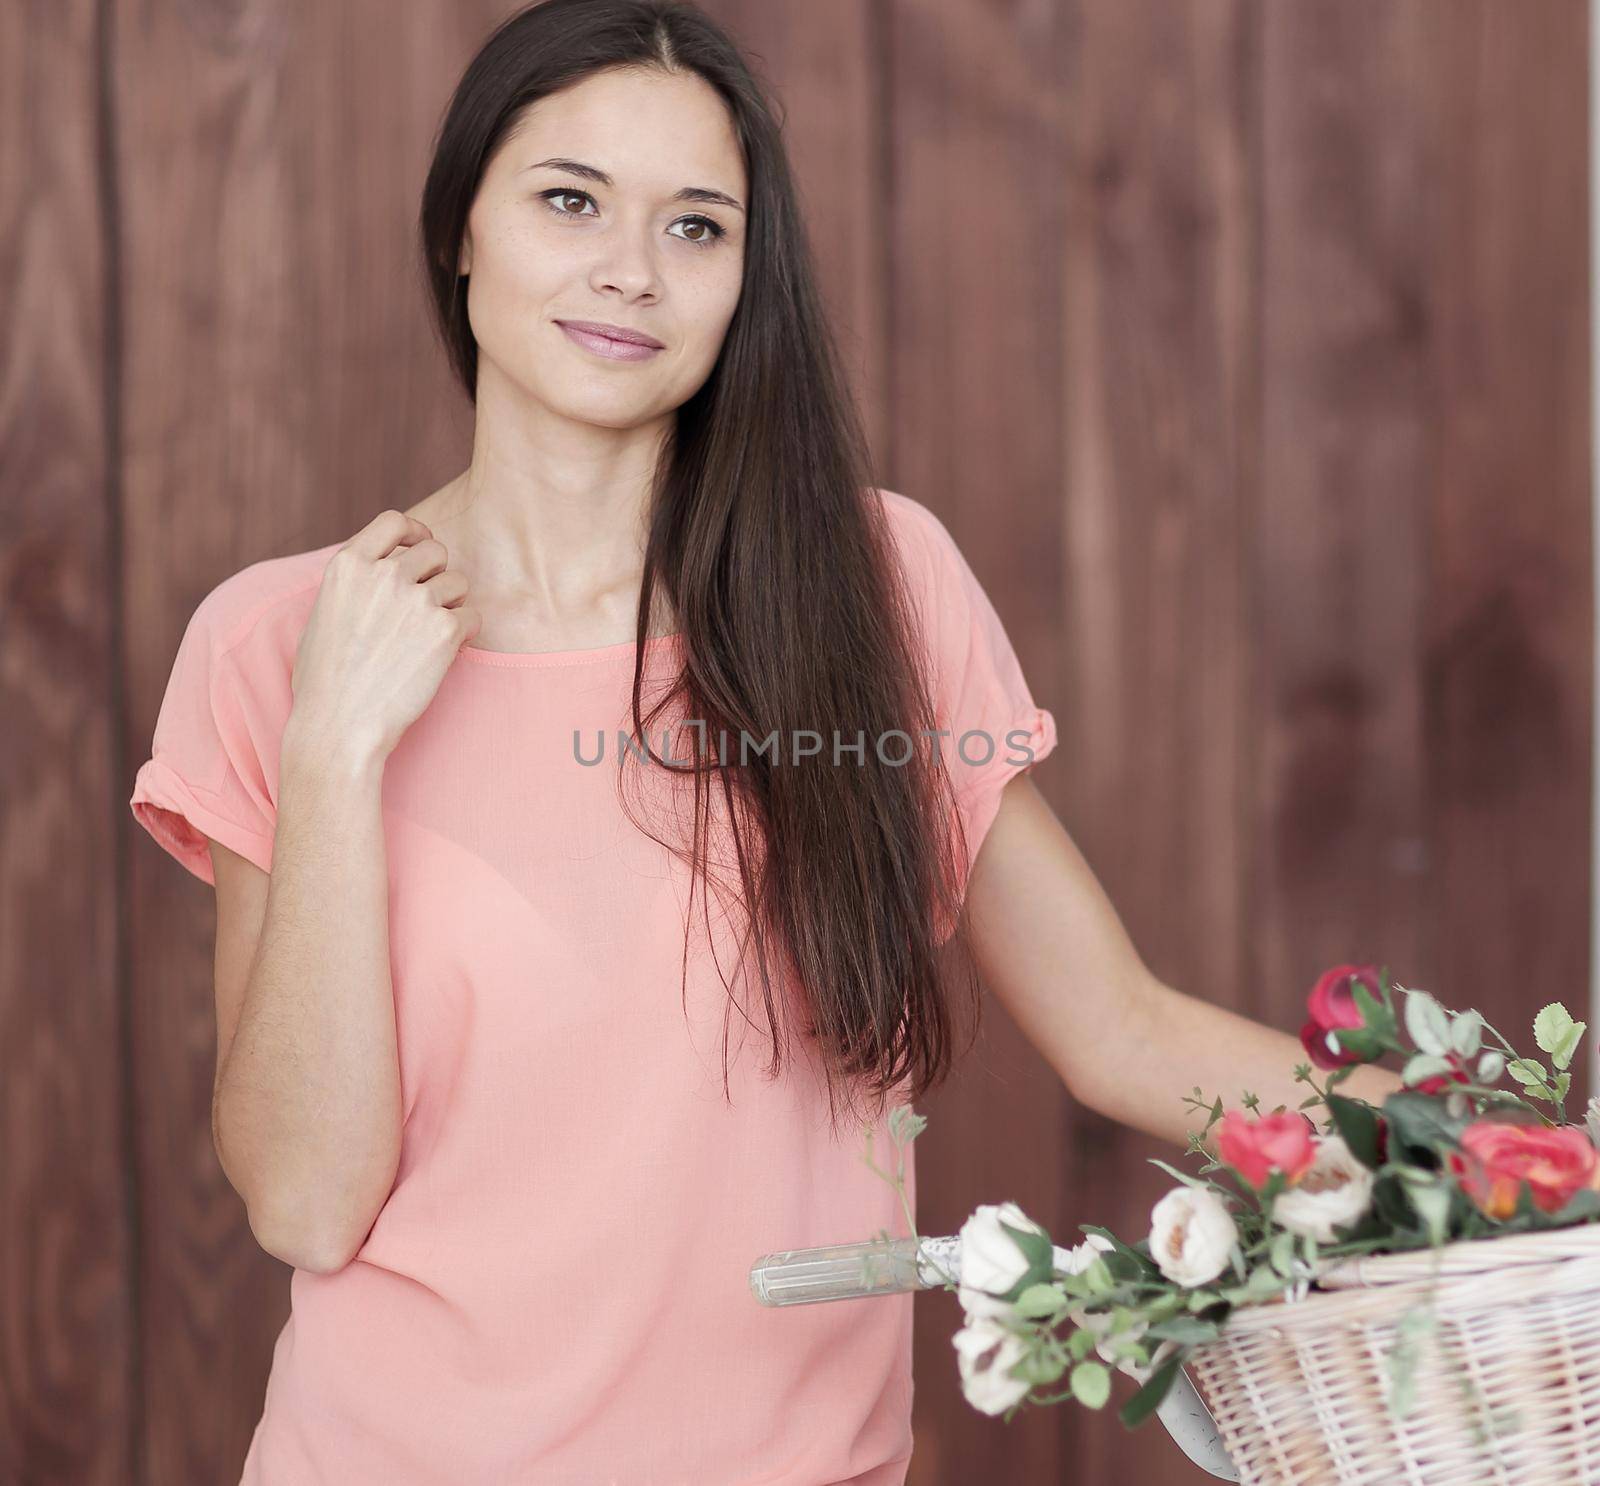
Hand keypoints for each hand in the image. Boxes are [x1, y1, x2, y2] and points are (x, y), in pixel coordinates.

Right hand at [288, 508, 480, 762]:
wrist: (340, 725)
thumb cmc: (324, 682)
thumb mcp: (322, 615)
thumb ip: (353, 585)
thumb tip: (376, 571)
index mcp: (348, 566)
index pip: (393, 521)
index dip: (414, 531)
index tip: (420, 545)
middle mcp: (384, 575)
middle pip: (435, 551)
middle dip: (437, 575)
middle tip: (428, 606)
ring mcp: (416, 600)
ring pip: (459, 583)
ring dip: (452, 606)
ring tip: (430, 638)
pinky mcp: (445, 629)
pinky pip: (473, 617)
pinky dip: (466, 635)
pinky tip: (445, 656)